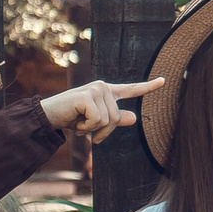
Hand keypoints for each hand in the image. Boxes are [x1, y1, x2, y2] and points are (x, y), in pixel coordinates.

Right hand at [40, 76, 163, 145]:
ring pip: (108, 121)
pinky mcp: (87, 96)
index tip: (164, 80)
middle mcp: (103, 87)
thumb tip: (134, 118)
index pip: (131, 89)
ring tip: (78, 123)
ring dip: (92, 130)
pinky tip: (75, 121)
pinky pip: (97, 120)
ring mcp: (95, 90)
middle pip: (117, 118)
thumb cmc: (70, 118)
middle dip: (102, 131)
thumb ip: (114, 119)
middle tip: (84, 128)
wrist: (48, 117)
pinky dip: (86, 127)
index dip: (148, 87)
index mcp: (107, 92)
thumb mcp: (94, 122)